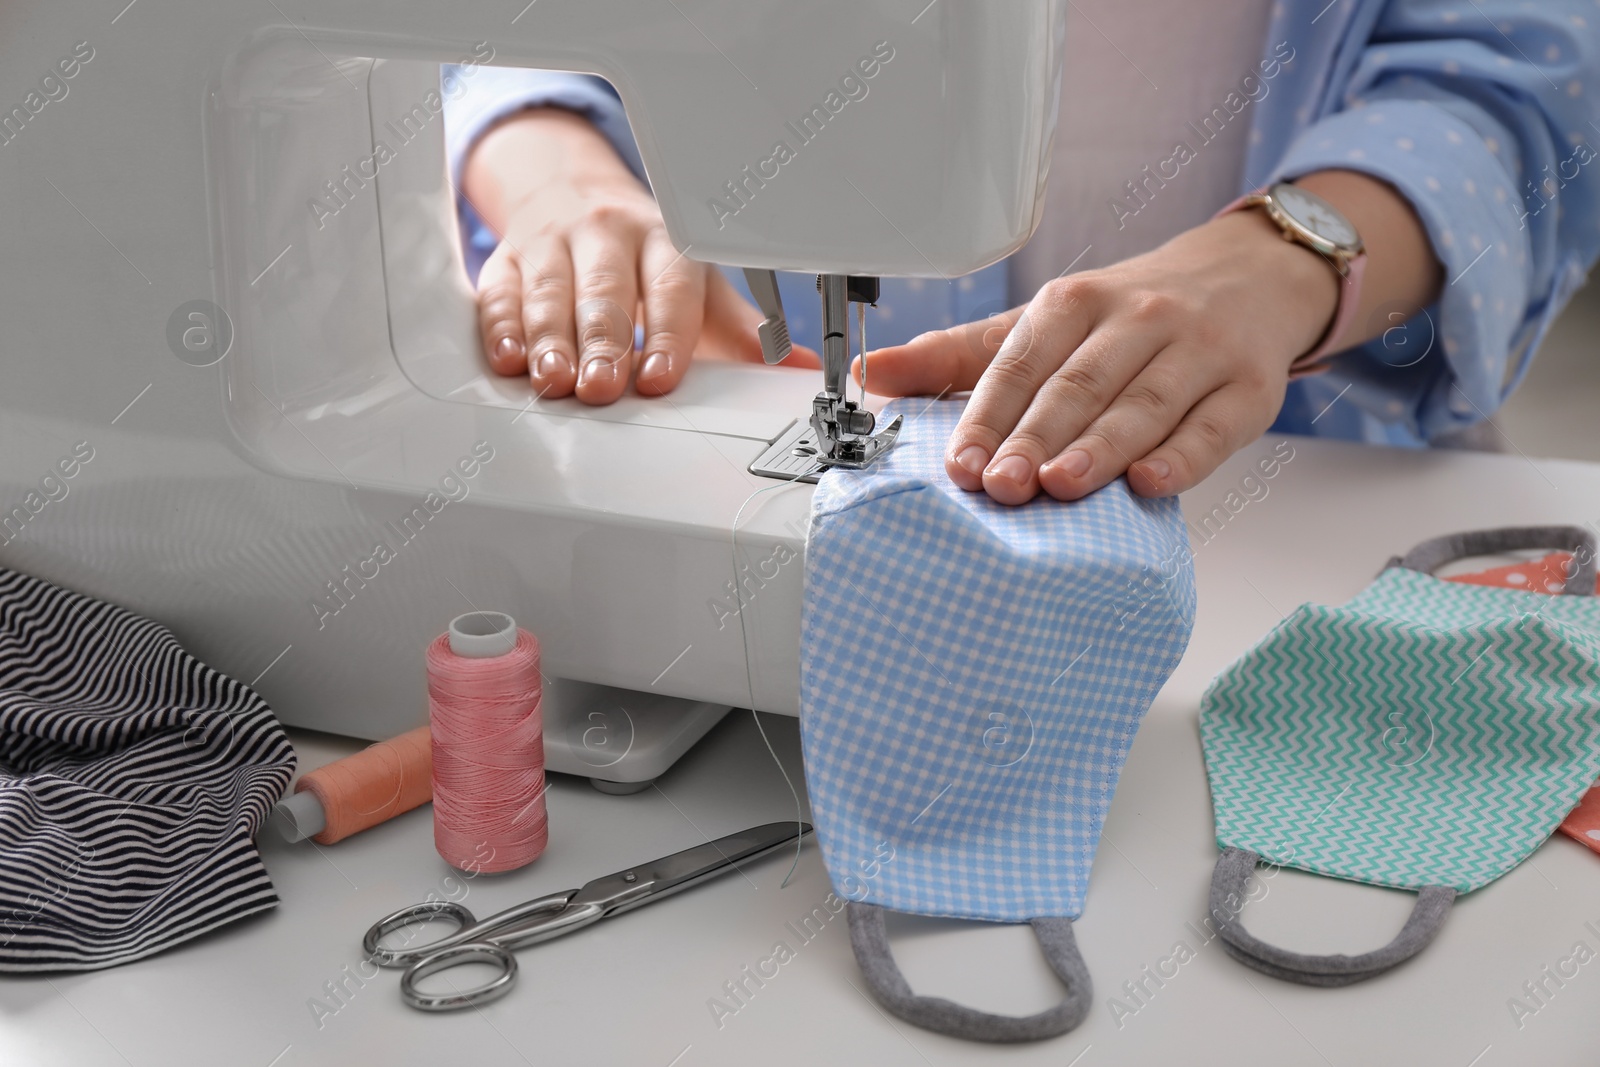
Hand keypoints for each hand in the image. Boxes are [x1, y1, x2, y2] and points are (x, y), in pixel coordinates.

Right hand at [464, 108, 813, 402]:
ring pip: (550, 291)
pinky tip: (509, 357)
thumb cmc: (645, 261)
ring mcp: (554, 245)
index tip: (659, 377)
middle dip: (603, 343)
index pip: (670, 289)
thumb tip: (803, 370)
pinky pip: (500, 291)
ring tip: (553, 380)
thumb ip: (740, 336)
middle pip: (606, 292)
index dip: (666, 334)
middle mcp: (609, 238)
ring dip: (550, 340)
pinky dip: (502, 325)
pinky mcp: (507, 259)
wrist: (573, 195)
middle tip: (602, 387)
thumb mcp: (699, 287)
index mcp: (666, 245)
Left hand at [859, 208, 1341, 502]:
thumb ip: (961, 354)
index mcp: (1075, 303)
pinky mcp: (1248, 389)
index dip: (987, 414)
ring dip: (1099, 447)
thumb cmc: (1131, 316)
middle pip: (1078, 384)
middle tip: (1000, 485)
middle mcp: (1137, 320)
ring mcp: (1197, 353)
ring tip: (1059, 486)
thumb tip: (874, 374)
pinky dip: (1183, 456)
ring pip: (1143, 404)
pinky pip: (1214, 427)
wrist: (1249, 278)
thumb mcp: (1046, 322)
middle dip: (1035, 437)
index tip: (960, 464)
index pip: (1022, 362)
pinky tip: (1150, 483)